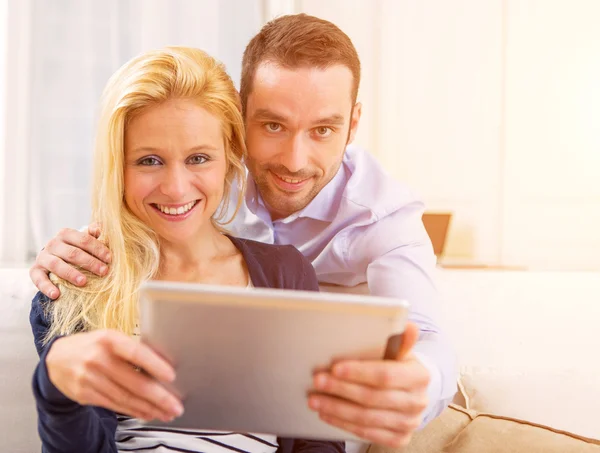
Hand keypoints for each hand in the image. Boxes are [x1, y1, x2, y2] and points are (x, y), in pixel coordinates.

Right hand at [30, 223, 110, 298]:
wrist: (52, 258)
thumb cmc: (74, 249)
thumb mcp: (83, 241)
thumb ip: (92, 235)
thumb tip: (99, 228)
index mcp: (66, 234)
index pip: (84, 239)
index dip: (98, 249)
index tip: (109, 259)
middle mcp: (53, 243)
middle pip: (72, 253)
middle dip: (89, 262)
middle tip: (103, 271)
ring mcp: (42, 257)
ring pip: (56, 264)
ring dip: (70, 273)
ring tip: (83, 282)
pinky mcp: (35, 270)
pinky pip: (39, 279)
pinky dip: (46, 287)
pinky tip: (56, 295)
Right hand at [46, 329, 183, 421]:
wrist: (57, 359)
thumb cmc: (93, 346)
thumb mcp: (111, 338)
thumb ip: (132, 349)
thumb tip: (163, 364)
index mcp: (109, 339)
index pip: (136, 353)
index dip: (155, 365)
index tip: (172, 376)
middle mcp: (98, 358)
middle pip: (133, 382)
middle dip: (159, 397)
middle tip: (175, 405)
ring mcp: (89, 378)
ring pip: (125, 398)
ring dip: (149, 408)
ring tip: (166, 413)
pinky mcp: (84, 395)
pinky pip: (114, 405)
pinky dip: (134, 411)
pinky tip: (147, 413)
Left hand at [309, 322, 428, 447]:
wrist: (412, 392)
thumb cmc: (399, 367)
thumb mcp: (400, 351)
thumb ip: (400, 340)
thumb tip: (408, 326)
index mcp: (420, 376)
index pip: (386, 375)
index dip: (359, 372)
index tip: (335, 368)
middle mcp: (417, 402)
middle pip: (372, 397)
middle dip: (341, 389)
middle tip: (318, 381)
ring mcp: (408, 423)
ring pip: (366, 418)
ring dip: (336, 408)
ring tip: (315, 399)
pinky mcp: (398, 439)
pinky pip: (366, 433)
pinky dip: (343, 423)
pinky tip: (327, 413)